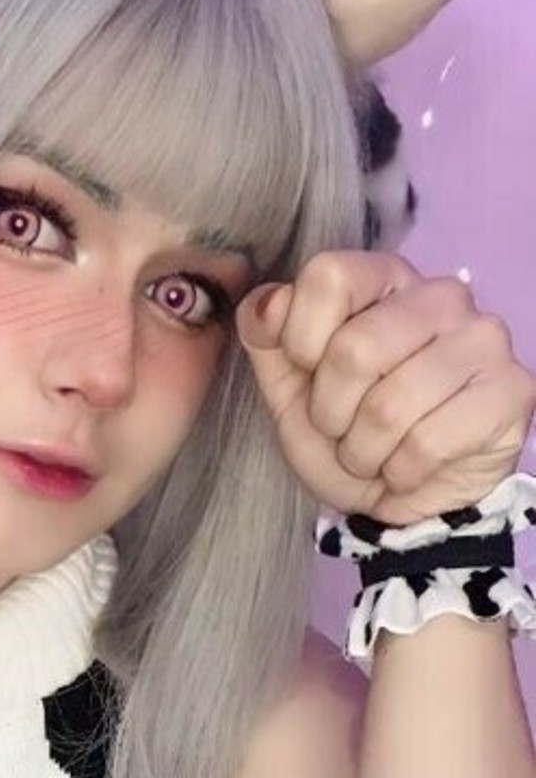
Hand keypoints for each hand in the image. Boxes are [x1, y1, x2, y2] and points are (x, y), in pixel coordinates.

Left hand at [235, 250, 535, 527]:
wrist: (403, 502)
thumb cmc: (349, 435)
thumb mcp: (289, 390)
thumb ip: (268, 339)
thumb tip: (266, 306)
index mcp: (385, 279)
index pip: (328, 275)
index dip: (301, 340)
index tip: (310, 375)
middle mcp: (441, 296)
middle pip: (355, 349)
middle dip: (332, 413)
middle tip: (345, 431)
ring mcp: (484, 339)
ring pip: (390, 406)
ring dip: (366, 452)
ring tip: (377, 453)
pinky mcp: (512, 390)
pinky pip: (428, 442)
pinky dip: (403, 472)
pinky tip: (410, 467)